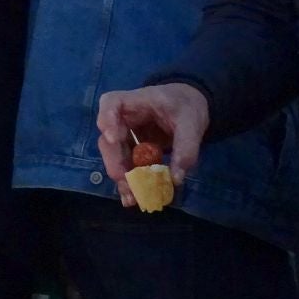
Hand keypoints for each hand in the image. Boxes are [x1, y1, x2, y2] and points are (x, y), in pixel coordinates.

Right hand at [96, 83, 210, 206]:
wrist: (190, 105)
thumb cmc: (187, 106)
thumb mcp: (192, 123)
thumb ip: (186, 148)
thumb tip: (176, 179)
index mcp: (136, 101)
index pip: (111, 103)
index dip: (107, 119)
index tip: (113, 138)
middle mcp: (123, 118)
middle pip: (108, 138)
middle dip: (115, 162)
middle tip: (126, 181)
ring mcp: (125, 135)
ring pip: (114, 157)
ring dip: (122, 177)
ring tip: (131, 197)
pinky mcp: (131, 150)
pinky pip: (125, 166)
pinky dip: (129, 182)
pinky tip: (132, 198)